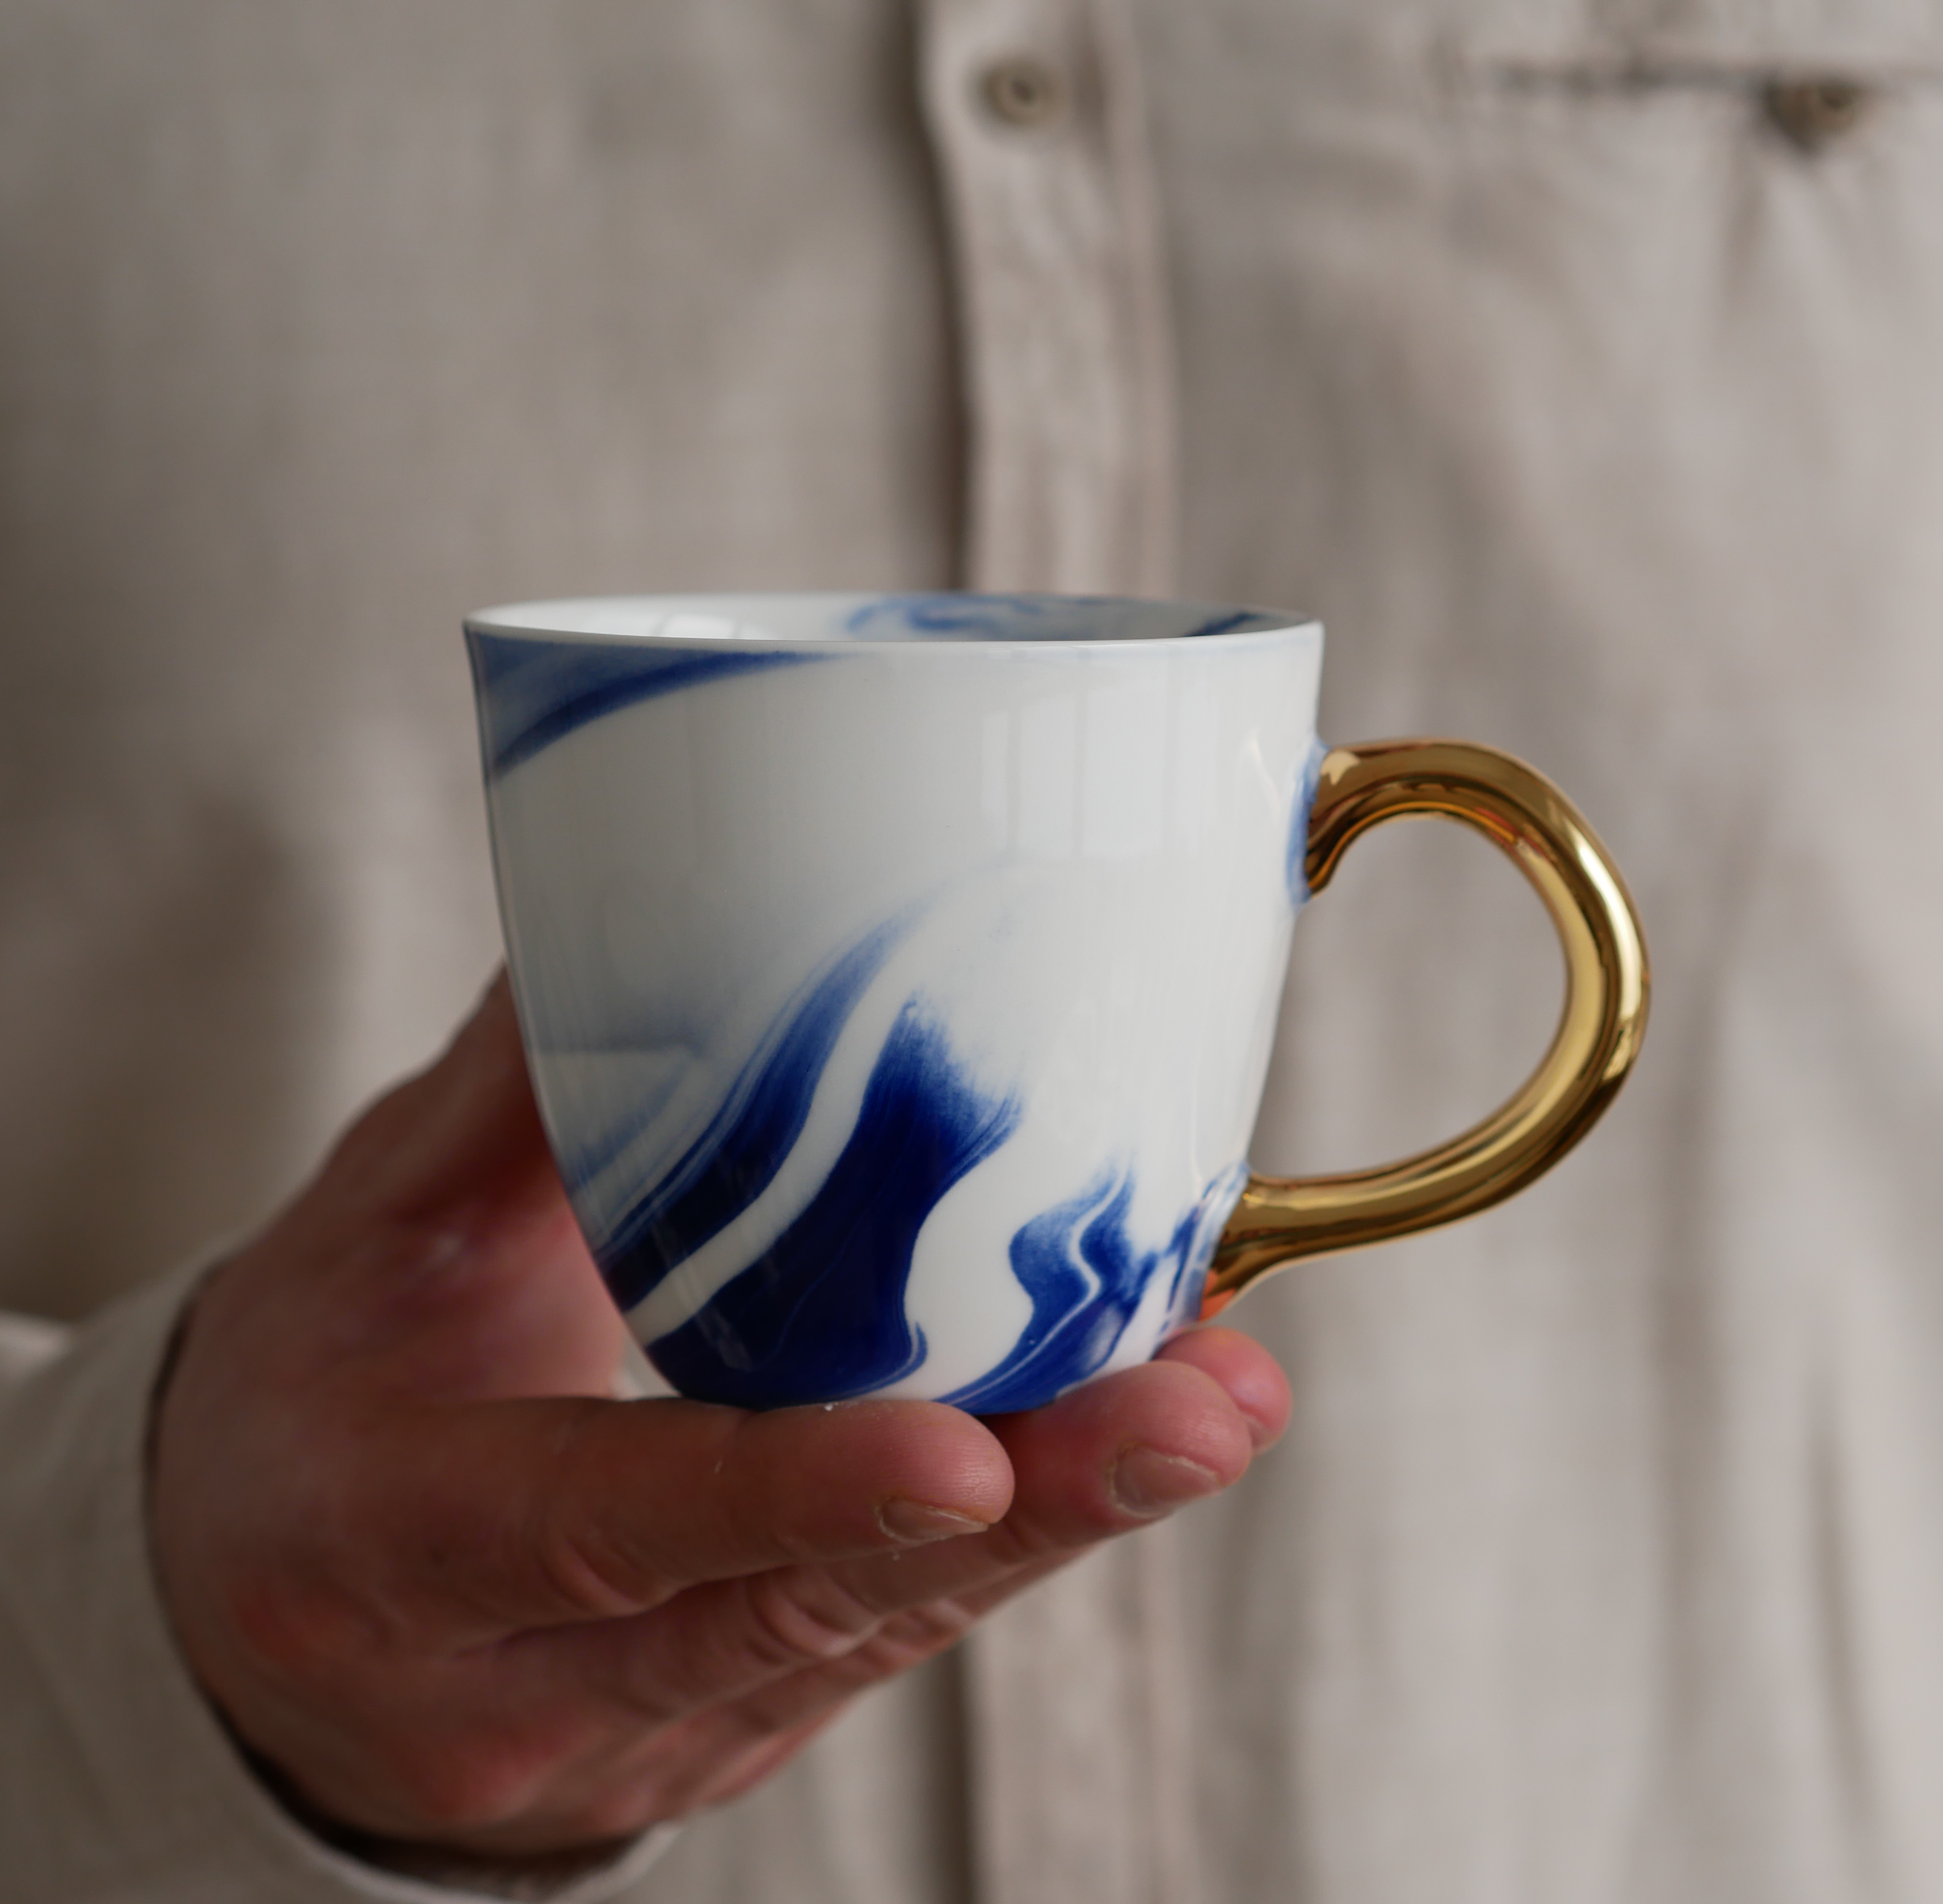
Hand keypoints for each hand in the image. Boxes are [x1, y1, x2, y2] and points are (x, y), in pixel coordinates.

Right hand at [150, 978, 1288, 1860]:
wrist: (247, 1622)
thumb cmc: (306, 1406)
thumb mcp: (364, 1241)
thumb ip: (510, 1094)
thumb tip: (642, 910)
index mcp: (385, 1545)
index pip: (598, 1530)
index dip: (788, 1494)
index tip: (966, 1449)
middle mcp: (518, 1684)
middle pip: (793, 1615)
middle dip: (1018, 1517)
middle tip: (1198, 1413)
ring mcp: (635, 1734)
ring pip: (872, 1637)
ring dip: (1056, 1524)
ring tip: (1212, 1406)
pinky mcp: (723, 1724)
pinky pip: (882, 1635)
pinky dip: (1007, 1539)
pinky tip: (1122, 1441)